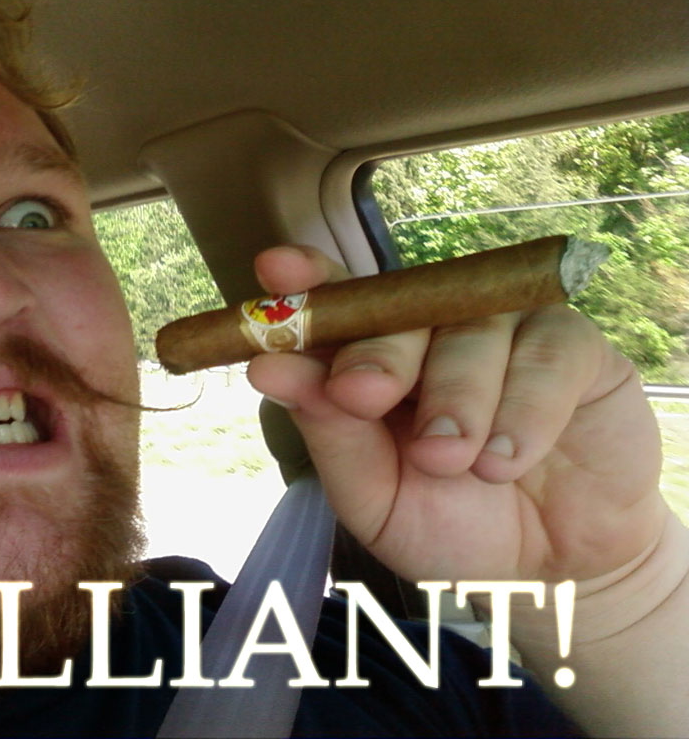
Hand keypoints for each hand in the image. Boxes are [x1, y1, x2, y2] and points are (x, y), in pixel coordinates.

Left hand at [246, 245, 669, 583]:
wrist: (552, 569)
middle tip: (361, 395)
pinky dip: (523, 411)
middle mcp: (438, 332)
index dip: (311, 279)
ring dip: (456, 399)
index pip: (343, 302)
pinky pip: (548, 355)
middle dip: (377, 351)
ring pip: (474, 331)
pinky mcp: (574, 350)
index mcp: (378, 358)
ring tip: (451, 462)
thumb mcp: (376, 497)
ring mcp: (507, 333)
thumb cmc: (452, 524)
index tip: (275, 272)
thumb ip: (331, 433)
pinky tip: (506, 461)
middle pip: (404, 307)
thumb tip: (268, 366)